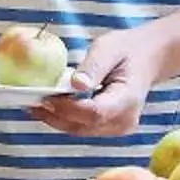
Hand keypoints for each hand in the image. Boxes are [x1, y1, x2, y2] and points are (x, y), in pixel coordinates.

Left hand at [32, 27, 164, 138]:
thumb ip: (93, 67)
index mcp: (128, 100)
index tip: (45, 97)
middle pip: (84, 126)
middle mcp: (125, 120)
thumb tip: (75, 84)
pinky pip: (84, 127)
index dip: (67, 108)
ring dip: (57, 119)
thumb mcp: (109, 48)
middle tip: (31, 102)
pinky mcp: (111, 128)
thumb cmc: (127, 50)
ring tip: (35, 104)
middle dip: (55, 116)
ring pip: (81, 130)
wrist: (148, 58)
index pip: (94, 112)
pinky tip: (50, 107)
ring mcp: (119, 128)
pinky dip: (65, 119)